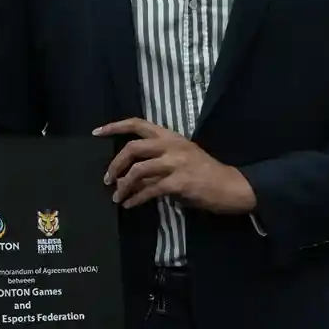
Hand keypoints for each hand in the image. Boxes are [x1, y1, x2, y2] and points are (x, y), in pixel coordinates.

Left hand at [97, 118, 255, 213]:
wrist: (231, 186)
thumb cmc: (205, 172)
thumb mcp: (181, 159)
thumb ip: (157, 162)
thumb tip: (130, 175)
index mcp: (171, 136)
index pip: (138, 123)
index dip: (115, 126)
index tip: (97, 132)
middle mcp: (172, 146)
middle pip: (133, 148)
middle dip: (115, 164)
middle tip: (107, 179)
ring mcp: (176, 163)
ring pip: (138, 170)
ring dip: (123, 186)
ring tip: (117, 197)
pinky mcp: (179, 183)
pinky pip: (150, 190)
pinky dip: (135, 198)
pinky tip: (130, 204)